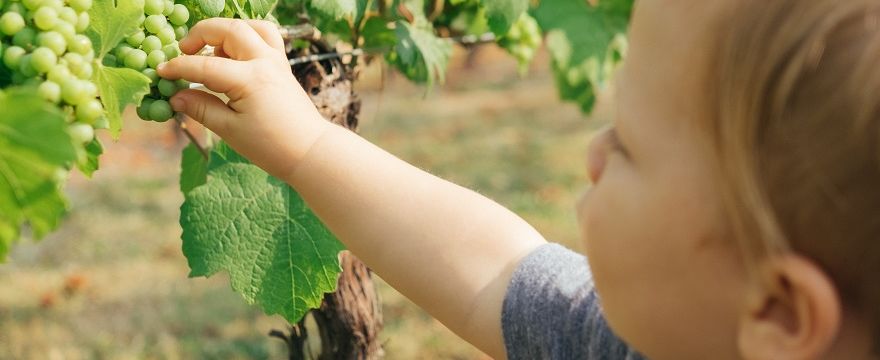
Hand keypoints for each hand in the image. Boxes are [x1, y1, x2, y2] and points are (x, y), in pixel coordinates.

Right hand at [157, 18, 329, 178]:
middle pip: (230, 29)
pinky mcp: (283, 66)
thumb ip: (201, 109)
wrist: (309, 151)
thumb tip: (175, 96)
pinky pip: (266, 38)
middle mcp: (265, 62)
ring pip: (251, 27)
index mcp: (251, 79)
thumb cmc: (271, 146)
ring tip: (211, 52)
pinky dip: (247, 37)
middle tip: (183, 50)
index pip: (205, 66)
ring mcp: (277, 61)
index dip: (179, 67)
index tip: (160, 72)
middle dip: (201, 34)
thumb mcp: (230, 130)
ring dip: (227, 31)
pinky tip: (233, 55)